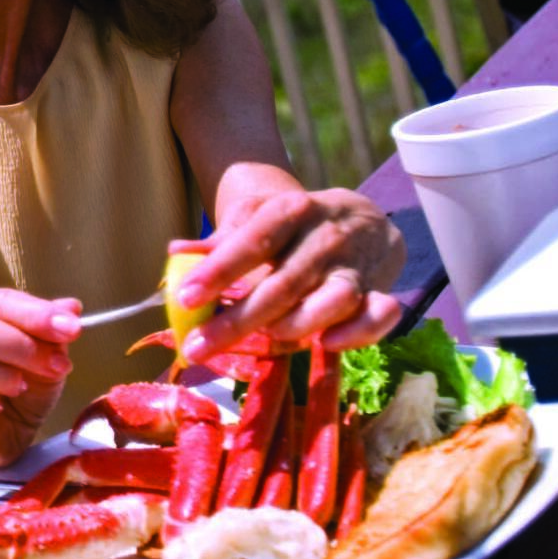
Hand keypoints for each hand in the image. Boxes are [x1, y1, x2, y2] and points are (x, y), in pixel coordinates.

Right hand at [0, 287, 79, 466]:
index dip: (34, 315)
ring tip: (21, 387)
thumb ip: (53, 330)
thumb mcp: (46, 353)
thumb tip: (71, 307)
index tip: (71, 329)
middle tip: (57, 366)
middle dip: (22, 347)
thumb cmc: (21, 382)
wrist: (3, 431)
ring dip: (2, 376)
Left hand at [183, 180, 404, 351]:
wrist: (365, 216)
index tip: (185, 298)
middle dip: (239, 319)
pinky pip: (380, 315)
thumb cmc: (298, 223)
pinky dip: (359, 331)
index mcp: (292, 211)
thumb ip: (225, 236)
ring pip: (334, 298)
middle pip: (284, 282)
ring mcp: (355, 266)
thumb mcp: (262, 214)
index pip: (254, 241)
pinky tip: (327, 344)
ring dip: (299, 324)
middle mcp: (325, 238)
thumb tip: (177, 252)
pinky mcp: (381, 291)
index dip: (219, 270)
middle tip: (197, 347)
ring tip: (267, 339)